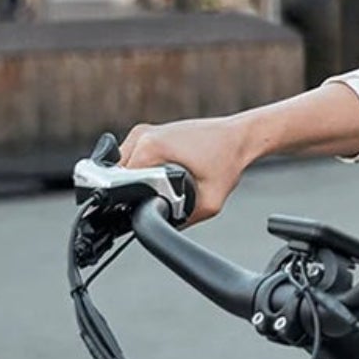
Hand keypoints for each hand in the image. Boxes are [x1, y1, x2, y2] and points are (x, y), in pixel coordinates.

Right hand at [118, 115, 257, 222]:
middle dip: (135, 192)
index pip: (119, 182)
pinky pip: (133, 159)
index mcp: (151, 146)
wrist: (240, 136)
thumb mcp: (211, 201)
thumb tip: (165, 227)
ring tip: (163, 185)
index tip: (149, 206)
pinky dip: (142, 171)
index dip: (131, 201)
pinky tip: (162, 176)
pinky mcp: (150, 133)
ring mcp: (144, 132)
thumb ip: (186, 219)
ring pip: (123, 167)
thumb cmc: (228, 158)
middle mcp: (143, 135)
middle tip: (162, 196)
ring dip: (136, 181)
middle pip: (118, 175)